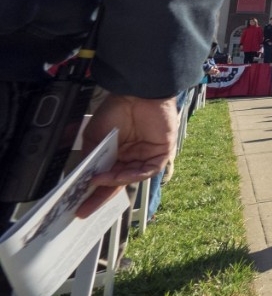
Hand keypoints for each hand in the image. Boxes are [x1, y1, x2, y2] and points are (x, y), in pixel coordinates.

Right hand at [77, 94, 179, 217]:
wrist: (137, 93)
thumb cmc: (116, 110)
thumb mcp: (95, 137)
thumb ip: (91, 159)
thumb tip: (82, 179)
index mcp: (118, 154)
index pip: (106, 177)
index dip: (92, 192)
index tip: (77, 206)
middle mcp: (132, 157)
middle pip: (117, 183)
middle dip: (101, 197)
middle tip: (84, 209)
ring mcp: (147, 156)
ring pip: (131, 178)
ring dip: (114, 183)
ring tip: (98, 182)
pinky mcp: (162, 152)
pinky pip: (148, 170)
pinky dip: (133, 175)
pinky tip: (118, 175)